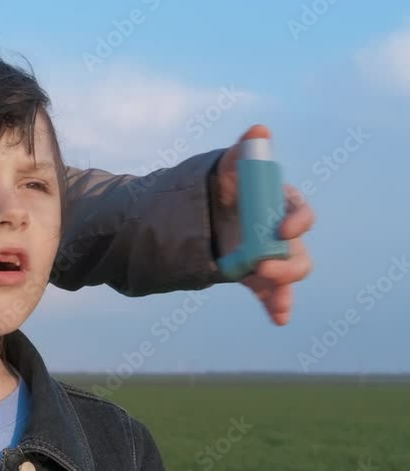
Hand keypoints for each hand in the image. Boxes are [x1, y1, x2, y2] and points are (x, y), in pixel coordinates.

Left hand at [215, 124, 315, 325]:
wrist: (193, 212)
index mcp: (280, 205)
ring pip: (287, 275)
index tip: (282, 231)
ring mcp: (269, 255)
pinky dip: (276, 303)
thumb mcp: (227, 166)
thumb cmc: (220, 183)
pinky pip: (270, 291)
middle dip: (287, 263)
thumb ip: (243, 151)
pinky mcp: (254, 274)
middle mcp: (280, 233)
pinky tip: (279, 318)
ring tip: (278, 302)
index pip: (299, 214)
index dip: (297, 222)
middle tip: (261, 266)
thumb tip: (259, 130)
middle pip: (298, 253)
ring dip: (284, 288)